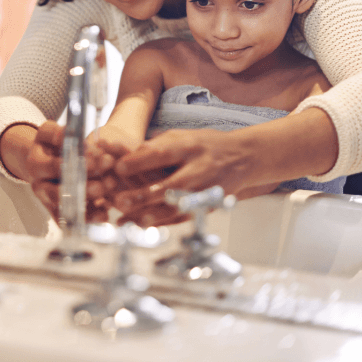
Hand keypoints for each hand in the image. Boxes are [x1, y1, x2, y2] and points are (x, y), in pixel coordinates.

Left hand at [110, 128, 259, 214]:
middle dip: (144, 195)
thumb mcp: (183, 135)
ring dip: (152, 215)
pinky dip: (163, 223)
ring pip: (177, 206)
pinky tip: (142, 226)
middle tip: (119, 200)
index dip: (140, 161)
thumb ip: (156, 145)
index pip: (162, 154)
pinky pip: (184, 217)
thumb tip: (126, 152)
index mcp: (189, 147)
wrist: (243, 157)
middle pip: (170, 185)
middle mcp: (199, 169)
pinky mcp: (207, 206)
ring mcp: (205, 190)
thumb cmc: (205, 144)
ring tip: (129, 220)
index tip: (118, 167)